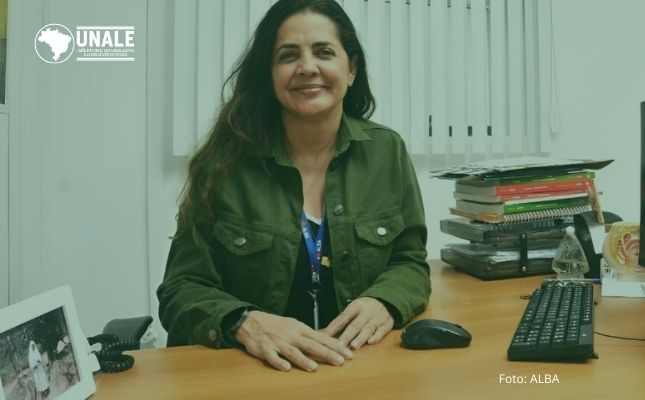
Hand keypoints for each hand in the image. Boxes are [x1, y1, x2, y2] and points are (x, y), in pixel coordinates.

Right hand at [234, 311, 352, 371]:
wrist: (251, 321)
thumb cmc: (275, 325)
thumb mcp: (293, 325)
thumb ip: (308, 335)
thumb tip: (326, 342)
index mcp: (300, 329)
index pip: (321, 338)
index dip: (335, 346)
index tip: (349, 353)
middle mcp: (291, 335)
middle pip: (311, 345)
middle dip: (327, 353)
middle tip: (340, 361)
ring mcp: (278, 342)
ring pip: (293, 352)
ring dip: (303, 360)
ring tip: (314, 367)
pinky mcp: (265, 349)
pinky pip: (273, 357)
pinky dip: (279, 362)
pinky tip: (286, 368)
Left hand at [322, 297, 393, 349]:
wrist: (385, 300)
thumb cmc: (364, 308)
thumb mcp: (352, 309)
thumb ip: (341, 322)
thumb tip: (324, 334)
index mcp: (355, 307)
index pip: (342, 318)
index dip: (333, 329)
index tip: (325, 338)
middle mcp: (366, 312)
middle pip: (355, 325)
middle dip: (346, 336)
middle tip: (338, 346)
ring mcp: (377, 318)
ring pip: (368, 329)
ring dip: (360, 338)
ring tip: (353, 346)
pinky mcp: (387, 324)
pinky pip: (382, 331)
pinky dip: (376, 337)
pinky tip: (370, 342)